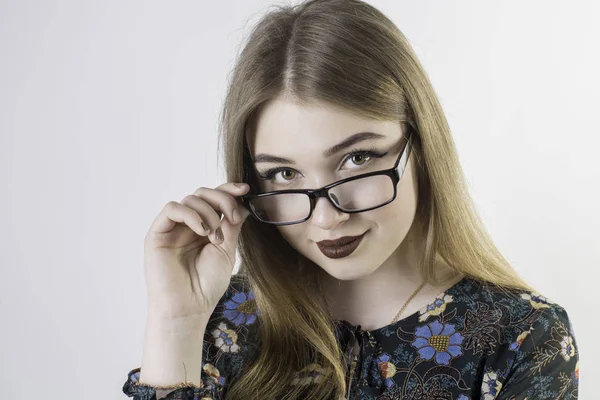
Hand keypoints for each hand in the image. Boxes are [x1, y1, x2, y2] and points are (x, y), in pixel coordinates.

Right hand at [143, 182, 250, 319]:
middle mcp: (187, 225)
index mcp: (204, 228)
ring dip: (209, 213)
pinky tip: (203, 231)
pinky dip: (191, 215)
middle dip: (222, 200)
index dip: (229, 190)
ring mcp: (172, 228)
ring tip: (215, 237)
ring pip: (190, 199)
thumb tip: (243, 205)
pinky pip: (172, 209)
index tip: (246, 190)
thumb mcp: (226, 250)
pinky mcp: (158, 233)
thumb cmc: (206, 285)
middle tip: (233, 218)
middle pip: (203, 193)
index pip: (215, 200)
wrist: (189, 308)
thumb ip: (231, 226)